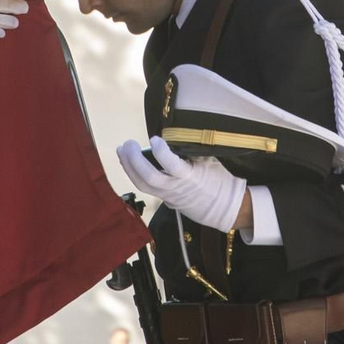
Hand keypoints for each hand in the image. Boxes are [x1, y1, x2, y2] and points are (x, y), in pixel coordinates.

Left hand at [116, 136, 246, 232]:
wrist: (221, 207)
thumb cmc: (217, 179)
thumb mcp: (210, 160)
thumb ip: (191, 150)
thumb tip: (172, 136)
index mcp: (191, 177)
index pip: (173, 166)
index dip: (161, 153)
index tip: (154, 138)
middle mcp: (175, 188)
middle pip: (149, 177)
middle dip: (134, 160)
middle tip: (129, 143)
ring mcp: (167, 195)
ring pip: (142, 184)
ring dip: (128, 166)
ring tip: (122, 149)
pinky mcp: (163, 198)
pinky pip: (144, 186)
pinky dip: (133, 172)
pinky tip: (128, 161)